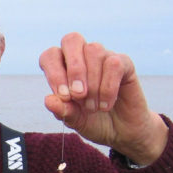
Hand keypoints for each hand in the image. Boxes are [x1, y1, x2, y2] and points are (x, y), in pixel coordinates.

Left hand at [39, 32, 166, 164]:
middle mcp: (82, 57)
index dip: (54, 73)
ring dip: (92, 83)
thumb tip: (48, 100)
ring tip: (93, 107)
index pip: (50, 56)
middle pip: (71, 40)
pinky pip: (114, 63)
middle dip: (74, 68)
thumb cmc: (93, 122)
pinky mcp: (124, 63)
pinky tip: (106, 104)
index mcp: (63, 68)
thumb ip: (62, 111)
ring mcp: (103, 57)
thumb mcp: (75, 121)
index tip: (64, 96)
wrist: (120, 133)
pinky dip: (108, 87)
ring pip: (94, 51)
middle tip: (78, 95)